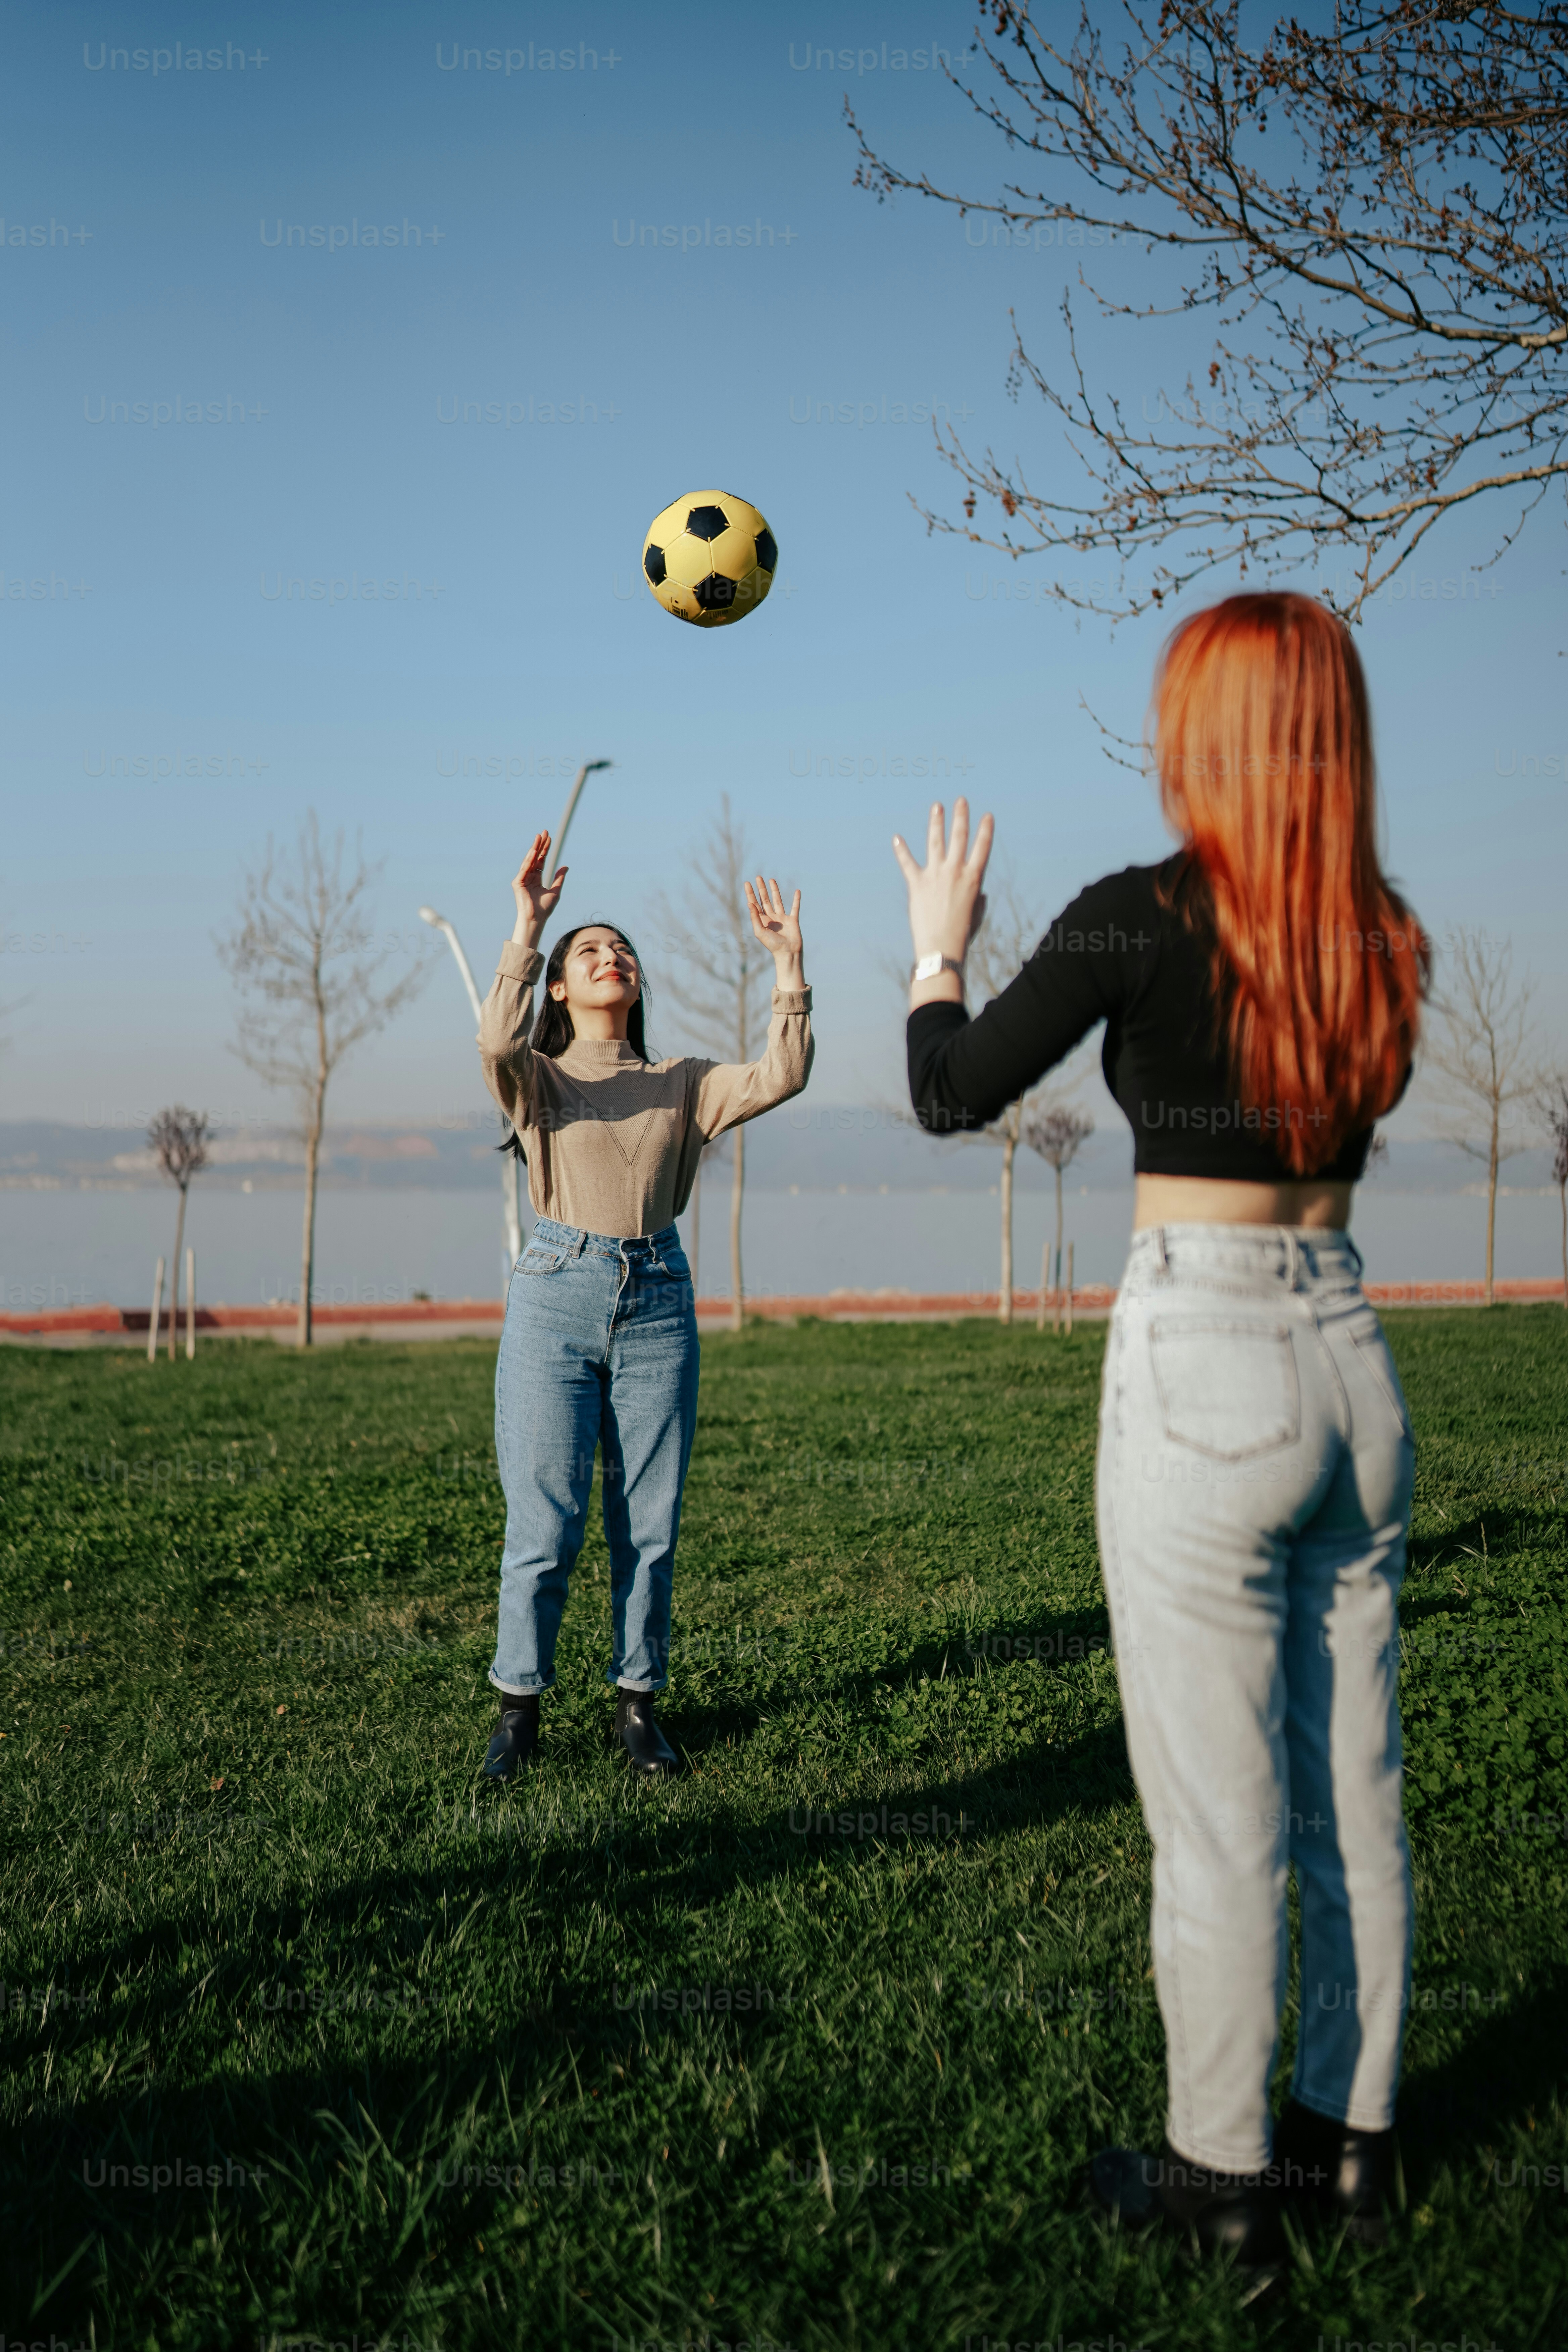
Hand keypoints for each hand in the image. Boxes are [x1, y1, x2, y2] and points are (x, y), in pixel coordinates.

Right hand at [510, 829, 566, 946]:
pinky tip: (534, 851)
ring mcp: (522, 879)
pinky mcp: (518, 882)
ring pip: (529, 860)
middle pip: (535, 857)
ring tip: (539, 837)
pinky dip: (529, 859)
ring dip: (534, 848)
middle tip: (544, 832)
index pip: (541, 860)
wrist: (537, 919)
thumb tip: (566, 866)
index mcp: (537, 878)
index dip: (545, 849)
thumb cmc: (545, 908)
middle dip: (539, 845)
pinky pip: (524, 868)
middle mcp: (529, 877)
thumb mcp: (555, 890)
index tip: (549, 838)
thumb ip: (559, 878)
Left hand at [744, 875, 804, 982]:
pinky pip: (795, 907)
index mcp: (762, 921)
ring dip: (774, 890)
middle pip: (765, 900)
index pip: (755, 904)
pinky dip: (796, 899)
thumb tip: (749, 903)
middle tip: (758, 877)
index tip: (747, 883)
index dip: (750, 894)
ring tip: (771, 879)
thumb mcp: (759, 931)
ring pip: (777, 900)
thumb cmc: (772, 945)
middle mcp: (771, 918)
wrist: (787, 952)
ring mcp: (782, 918)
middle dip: (761, 889)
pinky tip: (797, 891)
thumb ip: (754, 917)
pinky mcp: (792, 920)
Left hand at [892, 799, 993, 961]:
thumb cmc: (962, 934)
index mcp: (974, 879)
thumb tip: (979, 892)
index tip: (987, 816)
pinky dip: (901, 850)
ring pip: (936, 842)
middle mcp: (955, 872)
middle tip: (961, 800)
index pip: (982, 848)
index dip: (985, 830)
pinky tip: (897, 838)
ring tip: (937, 806)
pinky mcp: (917, 884)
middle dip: (961, 817)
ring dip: (936, 822)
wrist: (941, 948)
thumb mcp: (976, 913)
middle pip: (960, 837)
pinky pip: (908, 863)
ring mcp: (935, 876)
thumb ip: (978, 898)